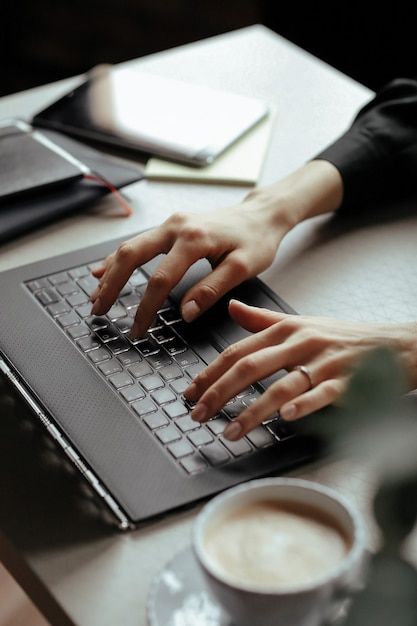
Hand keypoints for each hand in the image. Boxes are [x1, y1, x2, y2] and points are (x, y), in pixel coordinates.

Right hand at [90, 198, 290, 336]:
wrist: (262, 214)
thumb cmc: (257, 240)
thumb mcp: (243, 268)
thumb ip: (211, 290)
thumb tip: (185, 313)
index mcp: (194, 239)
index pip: (160, 279)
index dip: (146, 308)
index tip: (137, 329)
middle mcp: (176, 227)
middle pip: (131, 256)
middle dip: (111, 285)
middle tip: (98, 310)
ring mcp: (171, 224)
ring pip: (130, 247)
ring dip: (110, 272)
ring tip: (95, 296)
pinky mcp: (171, 226)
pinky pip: (138, 242)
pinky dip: (119, 258)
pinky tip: (103, 270)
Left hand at [184, 300, 416, 439]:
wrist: (396, 344)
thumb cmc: (345, 337)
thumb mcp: (303, 323)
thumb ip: (263, 320)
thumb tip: (232, 308)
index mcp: (287, 329)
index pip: (239, 350)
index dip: (211, 372)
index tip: (190, 391)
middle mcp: (301, 342)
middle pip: (251, 366)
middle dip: (220, 392)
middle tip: (198, 414)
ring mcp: (324, 362)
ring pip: (281, 385)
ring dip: (252, 411)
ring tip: (231, 431)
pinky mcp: (348, 381)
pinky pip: (321, 394)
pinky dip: (303, 406)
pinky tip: (285, 418)